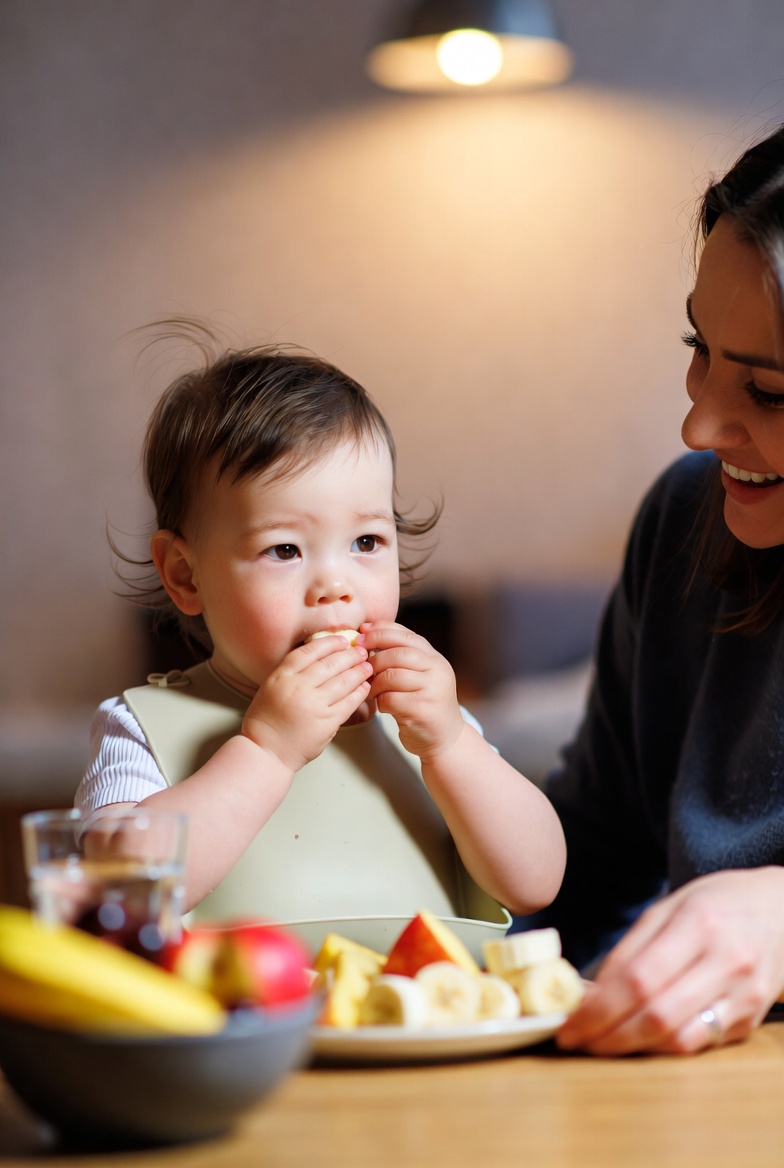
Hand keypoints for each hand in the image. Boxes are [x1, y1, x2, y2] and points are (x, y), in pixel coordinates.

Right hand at [241, 637, 372, 771]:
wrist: (266, 751)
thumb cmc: (266, 721)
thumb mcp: (271, 687)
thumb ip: (291, 673)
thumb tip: (320, 659)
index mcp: (282, 676)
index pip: (310, 651)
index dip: (330, 643)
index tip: (342, 640)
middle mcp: (298, 687)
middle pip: (330, 663)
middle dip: (350, 655)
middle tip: (361, 651)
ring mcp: (314, 705)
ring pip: (343, 681)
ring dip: (359, 671)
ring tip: (367, 667)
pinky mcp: (327, 722)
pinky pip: (349, 702)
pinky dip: (359, 692)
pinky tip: (365, 687)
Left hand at [361, 621, 463, 759]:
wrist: (445, 737)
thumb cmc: (424, 703)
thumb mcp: (419, 674)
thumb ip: (401, 655)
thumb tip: (367, 633)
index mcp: (434, 658)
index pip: (405, 636)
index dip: (380, 632)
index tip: (361, 636)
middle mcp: (437, 670)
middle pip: (398, 654)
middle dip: (374, 659)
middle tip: (362, 668)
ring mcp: (432, 689)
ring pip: (392, 676)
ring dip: (375, 683)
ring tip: (372, 690)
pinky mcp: (423, 710)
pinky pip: (391, 698)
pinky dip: (380, 701)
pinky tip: (382, 705)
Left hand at [556, 867, 783, 1054]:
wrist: (780, 910)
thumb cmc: (716, 904)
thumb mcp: (668, 907)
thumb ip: (630, 949)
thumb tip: (589, 992)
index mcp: (698, 924)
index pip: (639, 978)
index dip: (598, 1008)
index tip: (568, 1024)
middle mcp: (727, 962)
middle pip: (658, 1015)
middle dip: (608, 1035)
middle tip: (575, 1041)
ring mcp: (744, 995)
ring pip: (679, 1039)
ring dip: (633, 1048)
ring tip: (601, 1042)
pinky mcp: (751, 1020)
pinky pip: (699, 1044)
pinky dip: (662, 1047)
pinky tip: (639, 1039)